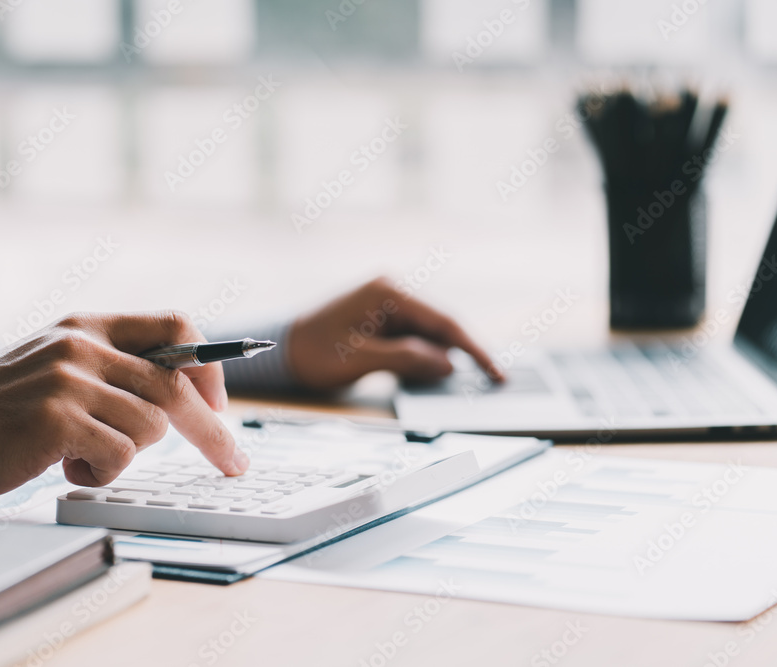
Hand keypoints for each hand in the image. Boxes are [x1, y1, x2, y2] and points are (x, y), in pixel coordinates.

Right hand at [0, 312, 246, 501]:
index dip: (210, 364)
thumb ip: (114, 368)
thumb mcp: (59, 366)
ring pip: (150, 427)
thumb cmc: (4, 410)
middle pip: (177, 384)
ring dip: (128, 455)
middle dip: (212, 430)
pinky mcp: (56, 420)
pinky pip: (118, 456)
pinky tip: (66, 466)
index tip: (219, 403)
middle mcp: (82, 345)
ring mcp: (68, 380)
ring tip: (84, 454)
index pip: (175, 325)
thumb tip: (185, 391)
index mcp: (88, 325)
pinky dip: (101, 473)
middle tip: (233, 462)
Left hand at [286, 277, 504, 390]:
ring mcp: (390, 303)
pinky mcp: (385, 318)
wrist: (280, 349)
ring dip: (440, 358)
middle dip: (460, 355)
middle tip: (487, 384)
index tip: (496, 373)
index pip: (444, 322)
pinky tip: (424, 375)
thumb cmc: (312, 352)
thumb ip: (406, 359)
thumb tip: (448, 364)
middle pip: (442, 326)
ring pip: (431, 334)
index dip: (475, 349)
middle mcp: (393, 290)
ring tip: (448, 383)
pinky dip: (424, 357)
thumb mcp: (359, 360)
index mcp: (388, 292)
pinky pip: (416, 338)